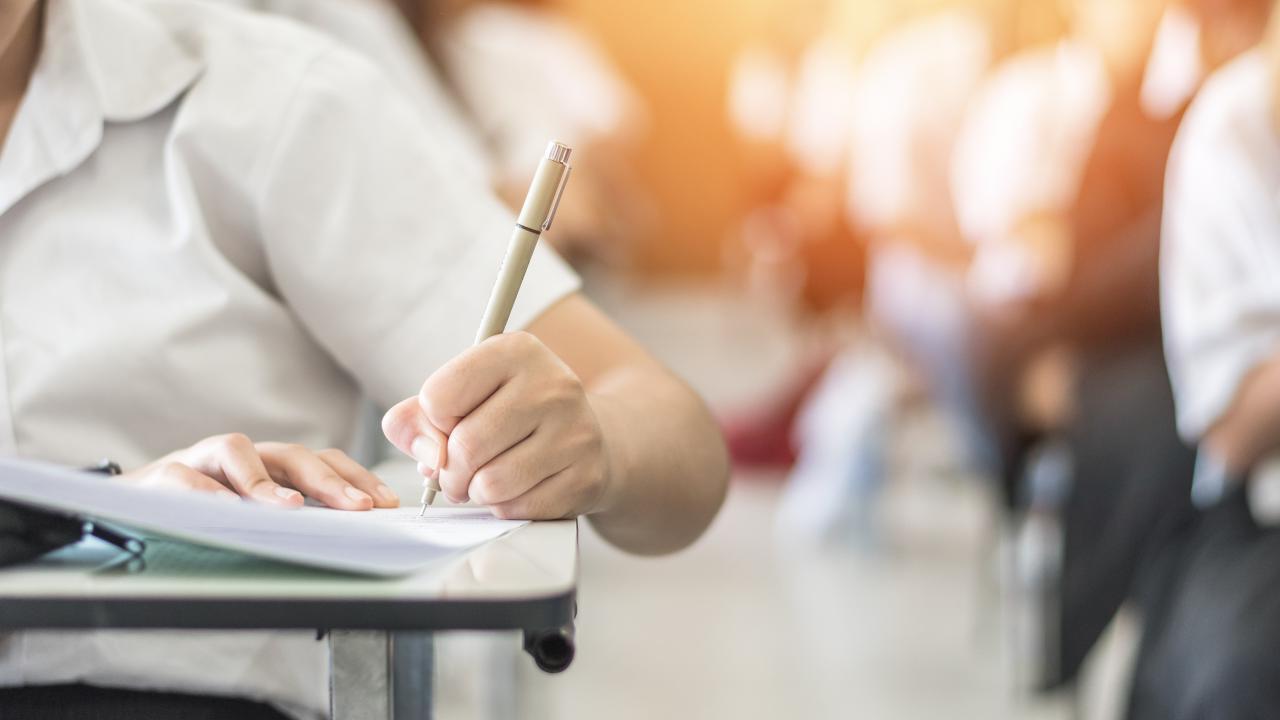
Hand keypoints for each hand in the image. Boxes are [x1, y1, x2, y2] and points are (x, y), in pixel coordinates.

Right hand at [120, 434, 398, 509]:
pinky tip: (226, 511)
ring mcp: (202, 459)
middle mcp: (243, 455)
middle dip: (330, 481)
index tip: (386, 504)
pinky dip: (206, 493)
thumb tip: (349, 532)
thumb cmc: (204, 511)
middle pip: (292, 455)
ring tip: (292, 509)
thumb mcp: (254, 513)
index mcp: (271, 464)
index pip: (323, 461)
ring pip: (237, 451)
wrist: (130, 505)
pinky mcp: (163, 475)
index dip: (356, 477)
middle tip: (358, 508)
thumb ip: (293, 516)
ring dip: (266, 482)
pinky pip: (186, 478)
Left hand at [381, 332, 611, 519]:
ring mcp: (575, 431)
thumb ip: (418, 417)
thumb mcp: (466, 395)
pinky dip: (505, 507)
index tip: (450, 426)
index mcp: (517, 351)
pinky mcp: (586, 475)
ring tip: (485, 481)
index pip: (439, 396)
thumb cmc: (512, 415)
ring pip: (490, 484)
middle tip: (457, 473)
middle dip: (449, 472)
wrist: (587, 437)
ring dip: (475, 492)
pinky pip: (519, 508)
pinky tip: (517, 489)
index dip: (433, 423)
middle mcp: (553, 385)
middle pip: (465, 446)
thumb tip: (424, 455)